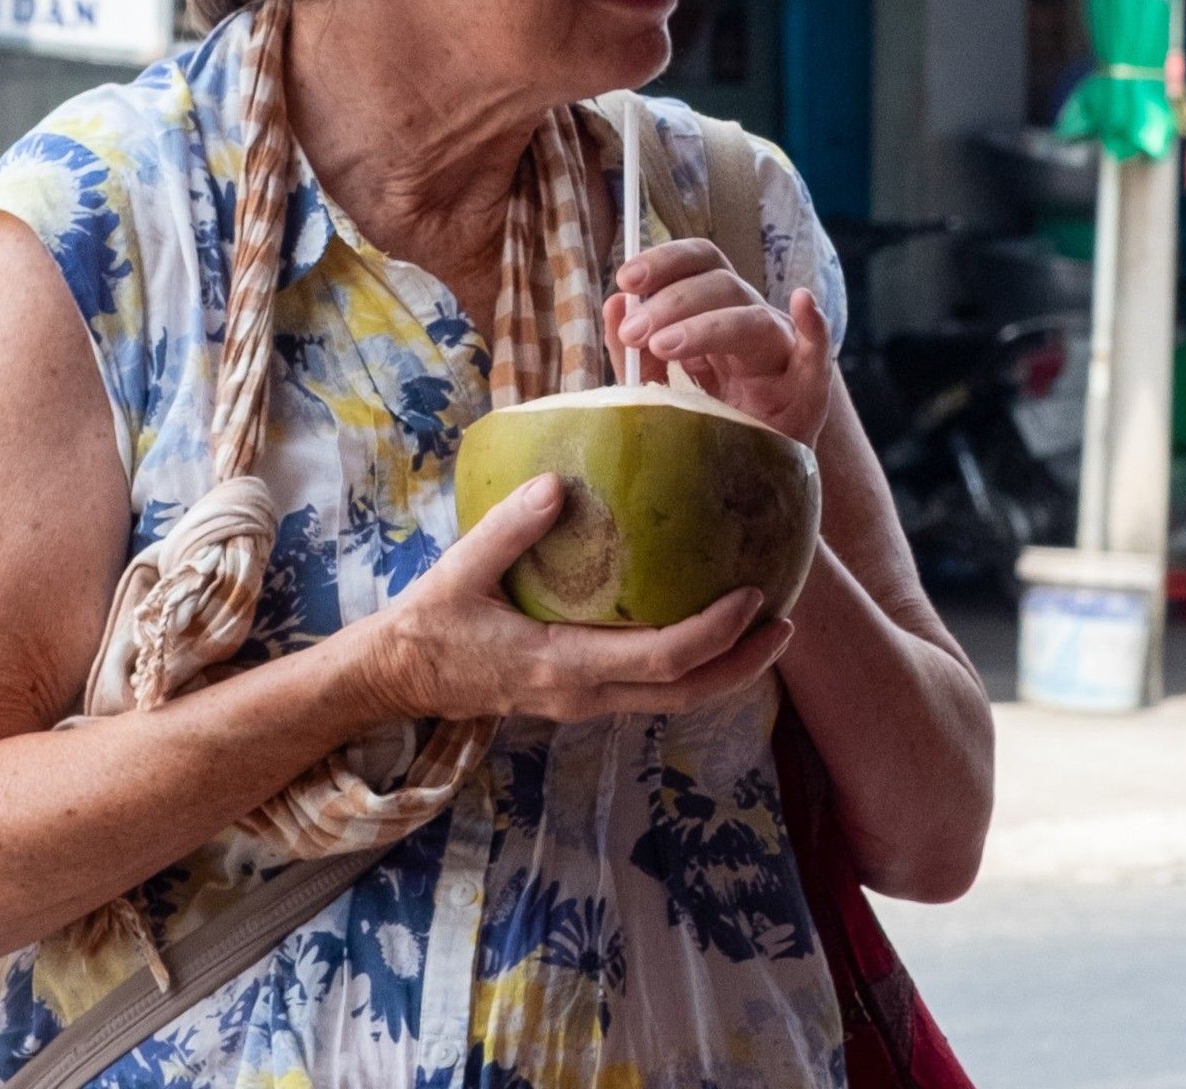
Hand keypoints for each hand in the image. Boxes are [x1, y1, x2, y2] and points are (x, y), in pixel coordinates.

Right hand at [349, 474, 794, 726]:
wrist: (396, 677)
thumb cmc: (428, 624)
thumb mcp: (460, 571)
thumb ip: (509, 529)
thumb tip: (559, 483)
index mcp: (562, 665)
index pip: (663, 659)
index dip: (717, 632)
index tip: (755, 595)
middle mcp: (583, 695)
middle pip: (688, 693)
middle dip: (744, 663)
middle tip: (789, 622)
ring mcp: (583, 702)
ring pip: (674, 698)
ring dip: (725, 669)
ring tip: (765, 628)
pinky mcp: (579, 696)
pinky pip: (651, 689)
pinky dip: (690, 665)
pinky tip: (706, 629)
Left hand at [604, 238, 834, 446]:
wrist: (751, 473)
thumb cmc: (705, 422)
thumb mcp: (657, 386)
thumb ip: (631, 351)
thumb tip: (614, 304)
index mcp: (716, 312)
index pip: (698, 264)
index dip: (664, 261)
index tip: (626, 280)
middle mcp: (751, 321)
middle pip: (722, 285)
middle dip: (672, 302)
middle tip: (635, 333)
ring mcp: (781, 351)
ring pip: (754, 319)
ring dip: (707, 325)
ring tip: (664, 346)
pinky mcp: (807, 388)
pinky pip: (817, 351)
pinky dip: (814, 325)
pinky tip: (802, 302)